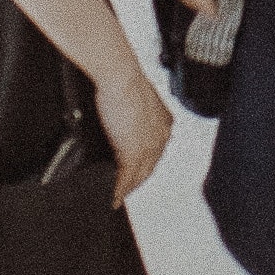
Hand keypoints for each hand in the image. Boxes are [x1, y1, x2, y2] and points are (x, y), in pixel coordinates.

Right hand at [96, 62, 174, 200]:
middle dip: (136, 180)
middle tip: (123, 190)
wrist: (119, 74)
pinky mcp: (133, 154)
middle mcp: (160, 135)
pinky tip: (111, 199)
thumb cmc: (123, 76)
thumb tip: (122, 118)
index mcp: (163, 120)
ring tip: (115, 198)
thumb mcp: (134, 96)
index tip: (134, 172)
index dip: (144, 163)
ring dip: (126, 189)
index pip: (155, 150)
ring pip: (138, 177)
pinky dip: (117, 192)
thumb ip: (134, 112)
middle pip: (148, 167)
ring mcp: (148, 147)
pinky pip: (125, 181)